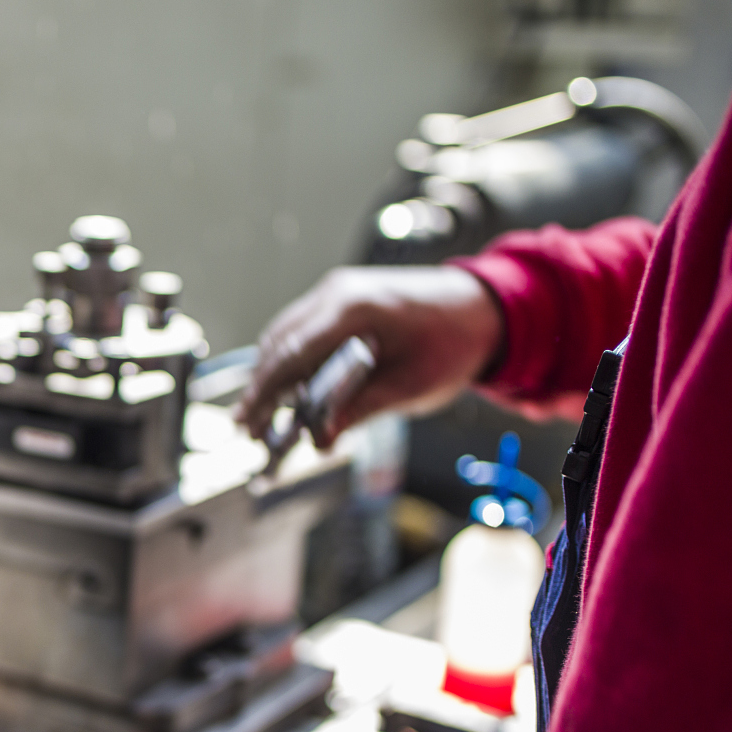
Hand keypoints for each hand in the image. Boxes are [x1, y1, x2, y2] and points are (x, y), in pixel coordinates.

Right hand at [235, 266, 503, 447]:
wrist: (483, 307)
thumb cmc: (454, 343)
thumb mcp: (411, 387)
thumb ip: (361, 410)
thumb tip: (319, 440)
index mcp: (356, 308)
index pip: (293, 352)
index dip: (265, 391)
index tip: (248, 422)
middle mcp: (337, 292)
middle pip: (280, 343)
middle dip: (261, 388)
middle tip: (249, 429)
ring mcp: (336, 291)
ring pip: (284, 335)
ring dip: (271, 375)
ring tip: (262, 416)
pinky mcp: (340, 298)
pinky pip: (300, 329)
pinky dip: (288, 359)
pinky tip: (284, 389)